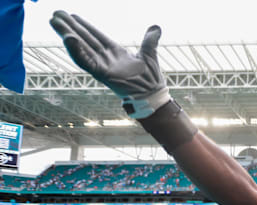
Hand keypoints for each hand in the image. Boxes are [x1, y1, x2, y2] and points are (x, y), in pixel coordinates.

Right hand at [49, 11, 168, 117]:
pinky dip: (77, 51)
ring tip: (55, 22)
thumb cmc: (150, 77)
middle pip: (84, 39)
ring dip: (67, 35)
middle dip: (70, 27)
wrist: (152, 93)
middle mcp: (106, 58)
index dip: (83, 25)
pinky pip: (86, 62)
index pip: (95, 35)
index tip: (71, 15)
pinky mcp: (102, 74)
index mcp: (114, 52)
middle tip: (56, 14)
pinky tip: (68, 39)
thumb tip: (156, 27)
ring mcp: (102, 65)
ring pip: (81, 48)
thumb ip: (150, 40)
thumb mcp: (149, 53)